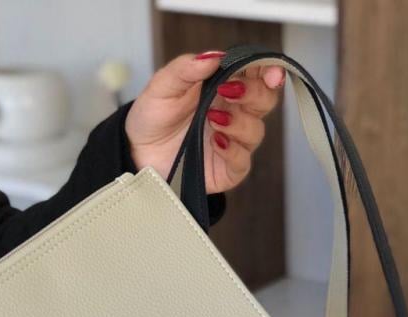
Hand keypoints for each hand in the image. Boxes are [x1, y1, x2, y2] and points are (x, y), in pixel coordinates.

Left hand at [124, 51, 284, 193]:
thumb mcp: (162, 86)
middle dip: (254, 93)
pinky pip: (242, 161)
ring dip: (239, 123)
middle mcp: (234, 113)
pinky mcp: (227, 169)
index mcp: (224, 87)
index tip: (269, 71)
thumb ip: (186, 69)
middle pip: (264, 101)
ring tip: (212, 118)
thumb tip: (214, 57)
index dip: (267, 69)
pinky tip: (216, 142)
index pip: (255, 74)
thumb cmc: (154, 117)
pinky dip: (232, 151)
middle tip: (230, 91)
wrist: (139, 152)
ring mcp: (232, 142)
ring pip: (256, 131)